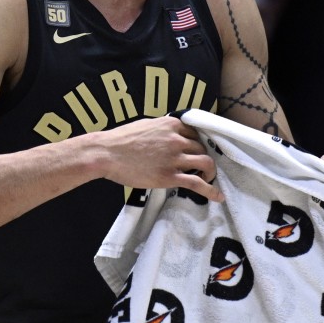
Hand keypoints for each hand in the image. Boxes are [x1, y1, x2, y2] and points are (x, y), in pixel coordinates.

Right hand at [93, 116, 222, 202]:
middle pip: (202, 148)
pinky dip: (211, 190)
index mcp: (170, 125)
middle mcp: (176, 140)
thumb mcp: (144, 126)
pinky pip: (198, 183)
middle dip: (202, 157)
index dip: (197, 143)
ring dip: (210, 172)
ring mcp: (174, 159)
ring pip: (206, 163)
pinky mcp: (170, 176)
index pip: (195, 133)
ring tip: (206, 178)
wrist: (106, 153)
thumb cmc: (120, 140)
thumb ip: (161, 129)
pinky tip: (217, 196)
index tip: (196, 150)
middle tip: (198, 166)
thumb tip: (168, 134)